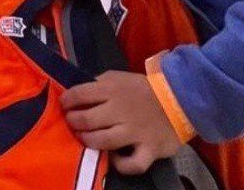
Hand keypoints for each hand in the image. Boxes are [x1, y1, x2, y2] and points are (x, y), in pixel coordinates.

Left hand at [62, 71, 183, 174]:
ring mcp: (135, 132)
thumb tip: (82, 92)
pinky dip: (120, 164)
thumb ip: (100, 84)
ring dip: (88, 141)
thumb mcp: (118, 77)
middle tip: (72, 122)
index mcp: (111, 89)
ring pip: (102, 141)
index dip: (67, 100)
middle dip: (74, 122)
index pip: (79, 94)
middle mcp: (120, 111)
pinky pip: (132, 164)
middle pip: (87, 119)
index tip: (64, 104)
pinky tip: (113, 158)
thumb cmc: (144, 88)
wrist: (179, 98)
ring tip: (85, 138)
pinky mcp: (149, 149)